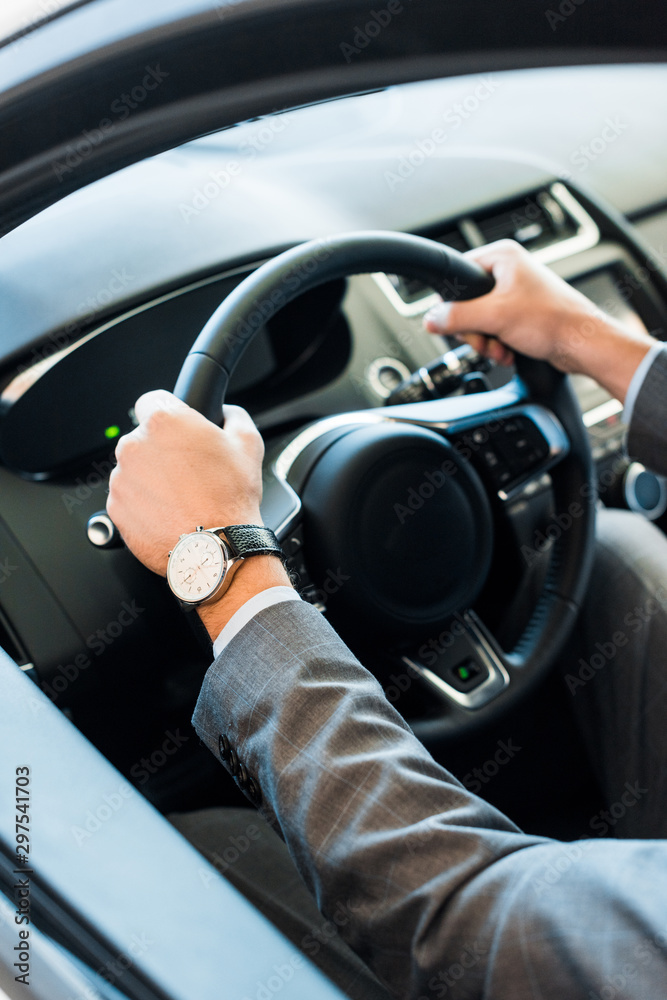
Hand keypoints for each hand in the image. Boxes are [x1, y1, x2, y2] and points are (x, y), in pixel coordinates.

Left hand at [107, 390, 265, 575]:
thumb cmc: (230, 499)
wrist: (216, 549)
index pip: (152, 400)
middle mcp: (135, 445)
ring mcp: (122, 478)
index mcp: (165, 422)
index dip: (169, 413)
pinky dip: (143, 504)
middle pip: (143, 438)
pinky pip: (128, 498)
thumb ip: (233, 416)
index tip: (178, 429)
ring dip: (152, 478)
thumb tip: (227, 412)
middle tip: (188, 470)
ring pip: (134, 469)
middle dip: (162, 450)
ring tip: (181, 497)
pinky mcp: (115, 507)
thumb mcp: (249, 444)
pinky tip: (169, 512)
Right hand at [424, 239, 655, 400]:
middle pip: (465, 302)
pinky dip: (496, 344)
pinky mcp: (520, 314)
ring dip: (485, 341)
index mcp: (502, 256)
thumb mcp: (495, 317)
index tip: (457, 321)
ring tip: (500, 348)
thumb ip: (457, 317)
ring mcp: (514, 293)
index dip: (454, 303)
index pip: (457, 274)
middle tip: (486, 338)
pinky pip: (493, 329)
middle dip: (474, 330)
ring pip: (479, 320)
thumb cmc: (553, 320)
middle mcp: (508, 271)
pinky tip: (507, 351)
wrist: (582, 344)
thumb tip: (430, 319)